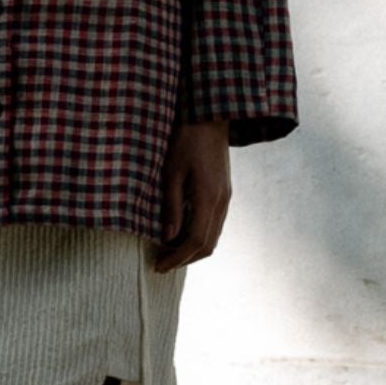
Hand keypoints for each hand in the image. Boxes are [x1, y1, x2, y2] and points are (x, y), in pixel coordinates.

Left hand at [154, 118, 229, 269]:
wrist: (210, 119)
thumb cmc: (186, 141)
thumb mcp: (171, 172)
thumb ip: (171, 206)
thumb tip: (168, 237)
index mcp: (209, 198)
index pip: (196, 242)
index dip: (177, 258)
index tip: (159, 266)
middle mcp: (222, 203)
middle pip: (208, 245)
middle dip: (185, 259)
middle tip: (162, 263)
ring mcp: (226, 198)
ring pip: (213, 237)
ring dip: (193, 250)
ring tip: (169, 252)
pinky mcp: (224, 193)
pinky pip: (215, 225)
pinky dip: (200, 236)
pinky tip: (182, 234)